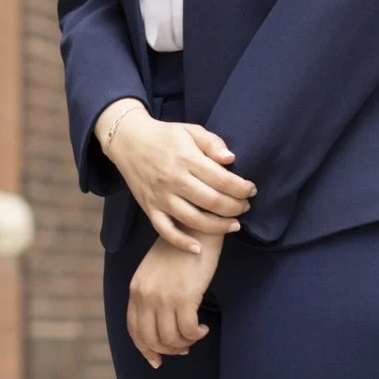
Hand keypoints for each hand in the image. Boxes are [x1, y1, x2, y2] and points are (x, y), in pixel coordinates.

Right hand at [95, 101, 255, 251]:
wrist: (127, 139)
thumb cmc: (164, 135)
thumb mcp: (190, 130)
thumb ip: (212, 143)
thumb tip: (231, 159)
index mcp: (186, 158)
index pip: (222, 180)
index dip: (242, 188)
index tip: (251, 190)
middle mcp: (173, 179)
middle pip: (212, 202)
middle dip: (235, 208)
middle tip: (245, 207)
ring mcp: (160, 196)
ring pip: (194, 220)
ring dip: (219, 226)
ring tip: (234, 225)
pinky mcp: (148, 207)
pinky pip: (164, 230)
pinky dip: (181, 242)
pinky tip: (197, 248)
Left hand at [127, 232, 220, 366]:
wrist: (195, 228)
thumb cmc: (179, 251)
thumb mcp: (154, 272)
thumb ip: (151, 295)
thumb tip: (159, 327)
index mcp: (135, 288)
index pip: (134, 329)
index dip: (145, 349)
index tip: (157, 361)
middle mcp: (145, 294)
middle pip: (151, 339)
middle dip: (167, 351)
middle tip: (184, 349)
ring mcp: (163, 296)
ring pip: (171, 338)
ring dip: (185, 342)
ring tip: (196, 334)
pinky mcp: (185, 296)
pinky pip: (188, 330)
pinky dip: (196, 334)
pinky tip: (204, 326)